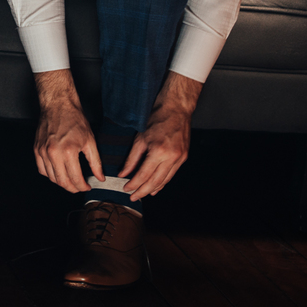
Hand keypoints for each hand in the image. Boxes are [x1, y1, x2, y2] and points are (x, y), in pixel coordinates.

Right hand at [33, 69, 100, 192]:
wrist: (58, 105)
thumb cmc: (74, 119)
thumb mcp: (90, 140)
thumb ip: (95, 162)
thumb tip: (100, 178)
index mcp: (68, 152)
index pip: (75, 179)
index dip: (83, 187)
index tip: (87, 187)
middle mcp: (53, 153)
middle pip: (62, 182)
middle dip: (73, 188)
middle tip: (79, 187)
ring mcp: (42, 152)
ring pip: (51, 178)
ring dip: (61, 183)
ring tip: (70, 181)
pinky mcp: (36, 149)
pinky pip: (42, 169)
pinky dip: (50, 175)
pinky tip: (58, 172)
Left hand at [121, 71, 201, 200]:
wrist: (177, 109)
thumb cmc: (157, 119)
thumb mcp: (140, 138)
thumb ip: (132, 158)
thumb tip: (123, 173)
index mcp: (158, 152)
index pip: (143, 174)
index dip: (134, 184)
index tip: (126, 189)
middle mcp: (171, 158)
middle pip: (155, 181)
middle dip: (143, 191)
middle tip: (133, 197)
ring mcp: (180, 158)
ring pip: (165, 180)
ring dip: (153, 189)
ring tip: (143, 194)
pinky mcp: (184, 157)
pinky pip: (172, 174)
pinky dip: (163, 182)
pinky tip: (156, 186)